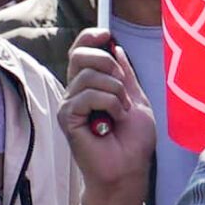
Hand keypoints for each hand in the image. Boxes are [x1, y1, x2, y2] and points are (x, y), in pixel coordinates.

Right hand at [61, 28, 154, 204]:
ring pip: (88, 76)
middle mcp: (76, 91)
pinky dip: (109, 103)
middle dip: (106, 62)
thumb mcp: (136, 99)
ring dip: (115, 91)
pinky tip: (114, 121)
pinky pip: (86, 95)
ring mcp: (70, 105)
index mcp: (91, 84)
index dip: (90, 37)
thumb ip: (125, 74)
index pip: (81, 50)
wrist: (130, 169)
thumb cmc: (133, 141)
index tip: (107, 36)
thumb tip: (115, 47)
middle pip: (79, 55)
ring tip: (122, 112)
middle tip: (122, 86)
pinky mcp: (67, 118)